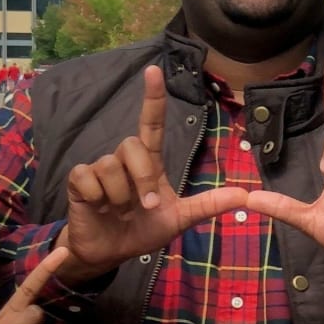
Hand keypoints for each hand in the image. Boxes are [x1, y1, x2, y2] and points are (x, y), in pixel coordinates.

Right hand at [58, 66, 247, 282]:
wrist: (110, 253)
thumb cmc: (142, 231)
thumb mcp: (179, 219)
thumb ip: (207, 206)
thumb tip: (244, 195)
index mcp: (149, 164)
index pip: (151, 124)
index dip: (153, 98)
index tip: (153, 71)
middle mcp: (124, 160)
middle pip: (133, 146)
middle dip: (142, 179)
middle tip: (146, 207)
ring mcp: (100, 168)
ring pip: (110, 165)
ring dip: (121, 197)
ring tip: (119, 213)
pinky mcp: (79, 181)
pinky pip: (88, 177)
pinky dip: (98, 197)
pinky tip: (99, 208)